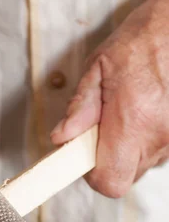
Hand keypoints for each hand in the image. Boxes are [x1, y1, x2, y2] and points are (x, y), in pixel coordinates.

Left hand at [51, 0, 168, 196]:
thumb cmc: (141, 41)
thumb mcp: (99, 67)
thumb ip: (80, 107)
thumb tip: (62, 136)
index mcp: (133, 120)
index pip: (110, 180)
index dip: (93, 175)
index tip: (84, 154)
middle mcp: (158, 135)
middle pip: (125, 177)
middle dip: (109, 159)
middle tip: (104, 129)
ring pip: (143, 165)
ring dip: (129, 149)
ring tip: (127, 114)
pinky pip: (158, 152)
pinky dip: (146, 140)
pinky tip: (144, 113)